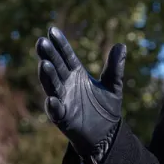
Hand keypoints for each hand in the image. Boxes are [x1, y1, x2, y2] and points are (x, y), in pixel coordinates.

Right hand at [35, 27, 125, 163]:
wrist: (106, 134)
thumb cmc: (106, 108)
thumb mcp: (113, 85)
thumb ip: (115, 67)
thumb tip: (122, 45)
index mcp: (76, 74)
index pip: (66, 55)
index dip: (60, 44)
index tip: (52, 29)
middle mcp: (66, 85)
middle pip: (56, 67)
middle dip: (48, 55)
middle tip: (41, 41)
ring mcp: (63, 100)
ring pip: (52, 86)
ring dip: (47, 76)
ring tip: (44, 64)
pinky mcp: (64, 118)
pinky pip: (56, 111)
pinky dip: (53, 106)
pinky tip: (52, 99)